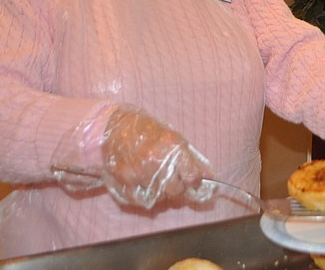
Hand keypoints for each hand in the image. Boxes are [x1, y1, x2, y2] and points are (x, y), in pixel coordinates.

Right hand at [99, 107, 213, 208]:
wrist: (115, 126)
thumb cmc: (148, 131)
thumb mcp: (175, 138)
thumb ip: (193, 159)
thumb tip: (209, 176)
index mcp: (172, 146)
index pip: (192, 176)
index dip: (193, 180)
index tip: (190, 177)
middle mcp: (156, 160)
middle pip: (176, 190)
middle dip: (176, 186)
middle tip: (171, 177)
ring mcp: (139, 171)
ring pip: (158, 196)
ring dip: (160, 191)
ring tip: (154, 176)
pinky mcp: (123, 180)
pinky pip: (140, 198)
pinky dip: (143, 194)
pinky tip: (142, 182)